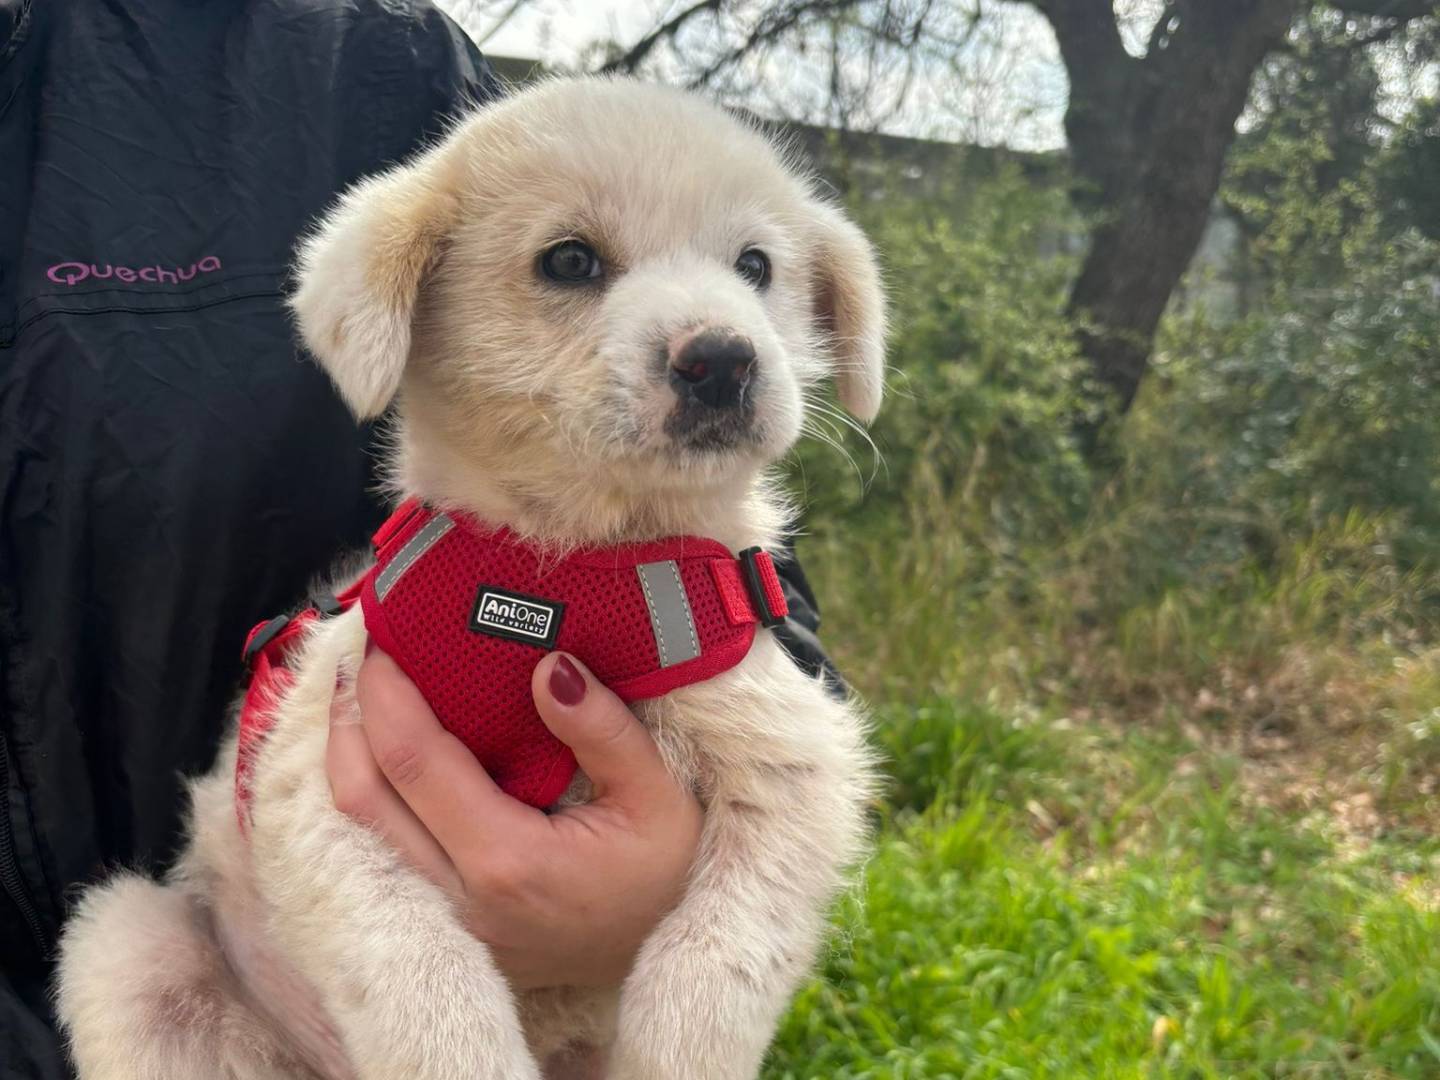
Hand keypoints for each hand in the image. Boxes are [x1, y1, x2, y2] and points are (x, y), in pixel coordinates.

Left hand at [325, 645, 702, 989]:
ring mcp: (445, 923)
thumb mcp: (660, 796)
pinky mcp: (443, 931)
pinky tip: (379, 756)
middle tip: (359, 659)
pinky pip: (378, 856)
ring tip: (359, 698)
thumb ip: (602, 729)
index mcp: (509, 861)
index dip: (385, 696)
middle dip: (349, 718)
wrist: (666, 953)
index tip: (383, 641)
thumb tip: (549, 666)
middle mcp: (459, 899)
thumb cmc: (666, 875)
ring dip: (347, 759)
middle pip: (361, 799)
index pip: (413, 763)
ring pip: (357, 833)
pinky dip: (368, 798)